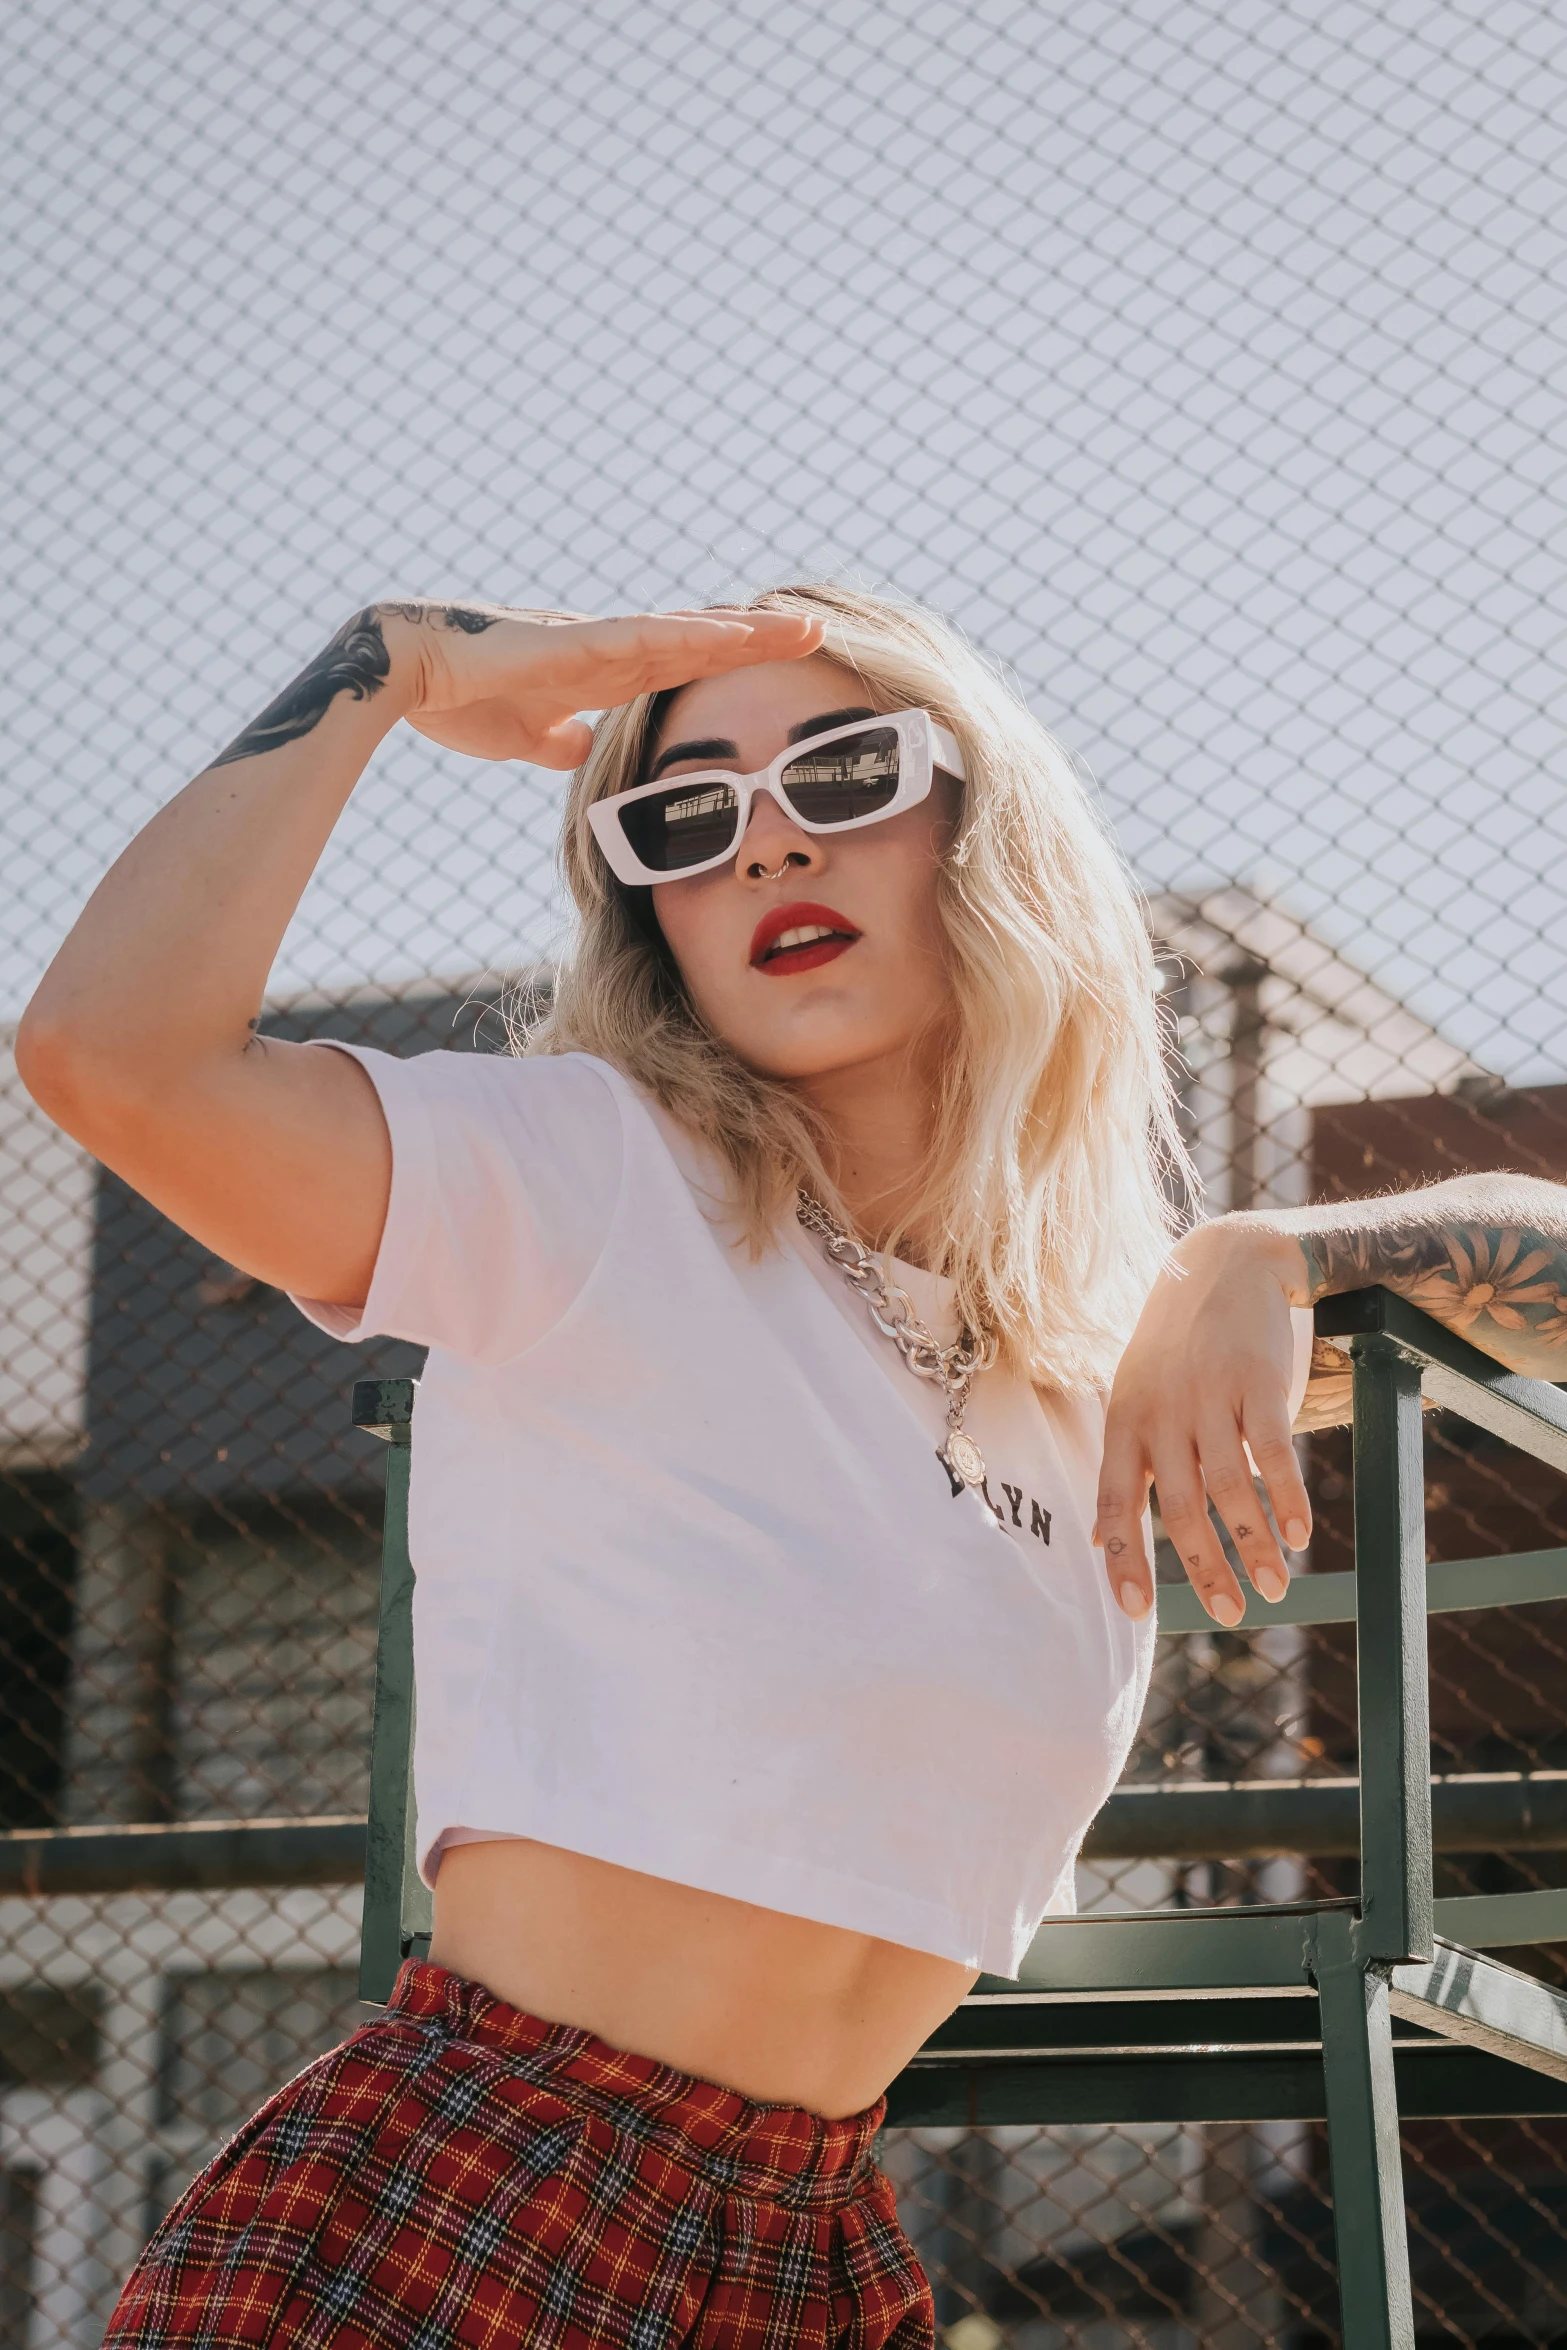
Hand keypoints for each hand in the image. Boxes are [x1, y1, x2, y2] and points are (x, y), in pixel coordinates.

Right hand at [385, 601, 824, 765]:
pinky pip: (651, 638)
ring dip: (748, 633)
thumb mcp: (526, 735)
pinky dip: (696, 638)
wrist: (408, 671)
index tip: (780, 661)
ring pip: (690, 633)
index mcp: (604, 672)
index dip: (733, 662)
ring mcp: (599, 640)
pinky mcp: (580, 642)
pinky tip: (738, 637)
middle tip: (820, 632)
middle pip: (702, 641)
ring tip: (804, 628)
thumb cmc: (460, 699)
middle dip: (761, 640)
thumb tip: (581, 750)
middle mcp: (611, 648)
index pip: (684, 665)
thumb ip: (557, 739)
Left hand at [1095, 1222, 1312, 1623]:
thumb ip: (1123, 1466)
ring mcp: (1210, 1397)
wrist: (1226, 1263)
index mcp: (1125, 1422)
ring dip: (1254, 1546)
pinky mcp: (1257, 1382)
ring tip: (1275, 1586)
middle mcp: (1162, 1414)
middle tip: (1230, 1612)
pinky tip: (1299, 1534)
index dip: (1123, 1558)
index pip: (1115, 1501)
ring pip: (1230, 1489)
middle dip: (1204, 1569)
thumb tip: (1098, 1540)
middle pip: (1179, 1508)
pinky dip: (1287, 1498)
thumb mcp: (1133, 1396)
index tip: (1136, 1610)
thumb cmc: (1175, 1345)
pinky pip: (1273, 1452)